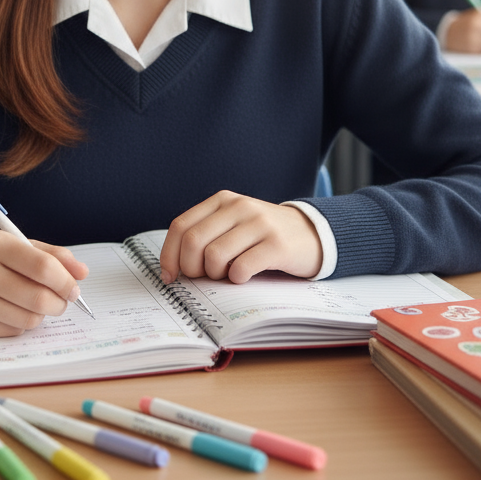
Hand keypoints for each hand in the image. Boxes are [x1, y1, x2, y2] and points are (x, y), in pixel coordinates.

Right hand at [0, 231, 89, 337]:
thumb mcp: (12, 245)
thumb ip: (50, 255)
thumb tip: (82, 273)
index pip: (42, 266)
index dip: (65, 280)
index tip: (74, 287)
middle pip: (38, 297)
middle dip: (59, 303)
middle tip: (61, 301)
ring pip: (27, 319)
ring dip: (40, 315)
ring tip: (35, 304)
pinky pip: (10, 332)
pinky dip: (20, 324)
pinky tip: (11, 311)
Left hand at [159, 190, 322, 284]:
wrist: (311, 233)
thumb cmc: (262, 235)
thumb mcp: (233, 224)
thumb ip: (206, 234)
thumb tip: (172, 266)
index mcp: (222, 200)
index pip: (181, 226)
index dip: (169, 255)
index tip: (170, 276)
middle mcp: (238, 207)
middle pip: (193, 242)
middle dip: (191, 268)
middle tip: (204, 277)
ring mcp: (259, 224)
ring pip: (214, 256)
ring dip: (215, 275)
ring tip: (228, 274)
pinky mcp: (277, 244)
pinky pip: (241, 267)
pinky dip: (236, 278)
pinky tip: (244, 276)